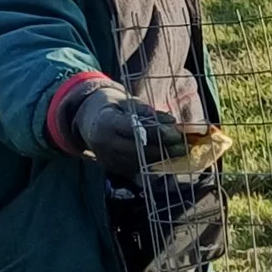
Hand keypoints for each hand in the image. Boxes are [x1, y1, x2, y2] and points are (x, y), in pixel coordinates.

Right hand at [70, 85, 195, 182]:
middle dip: (163, 147)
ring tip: (180, 152)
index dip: (154, 131)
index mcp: (105, 122)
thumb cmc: (112, 107)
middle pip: (138, 149)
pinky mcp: (113, 169)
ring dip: (161, 158)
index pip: (131, 128)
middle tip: (184, 145)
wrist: (87, 121)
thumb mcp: (126, 102)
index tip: (174, 131)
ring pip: (139, 162)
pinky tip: (168, 159)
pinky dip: (152, 164)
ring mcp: (107, 159)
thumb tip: (170, 121)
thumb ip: (146, 112)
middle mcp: (104, 144)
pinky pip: (135, 169)